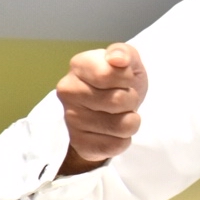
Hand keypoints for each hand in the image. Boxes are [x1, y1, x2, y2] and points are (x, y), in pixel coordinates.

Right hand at [55, 43, 147, 173]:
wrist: (111, 110)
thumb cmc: (119, 81)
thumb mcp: (128, 61)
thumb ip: (124, 53)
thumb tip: (117, 59)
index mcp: (79, 65)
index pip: (109, 74)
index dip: (127, 78)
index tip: (125, 78)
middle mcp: (68, 91)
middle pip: (118, 101)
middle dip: (131, 100)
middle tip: (123, 99)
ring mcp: (70, 119)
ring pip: (121, 126)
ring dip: (131, 121)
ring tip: (120, 114)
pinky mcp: (78, 143)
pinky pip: (115, 146)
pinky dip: (123, 140)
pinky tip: (114, 131)